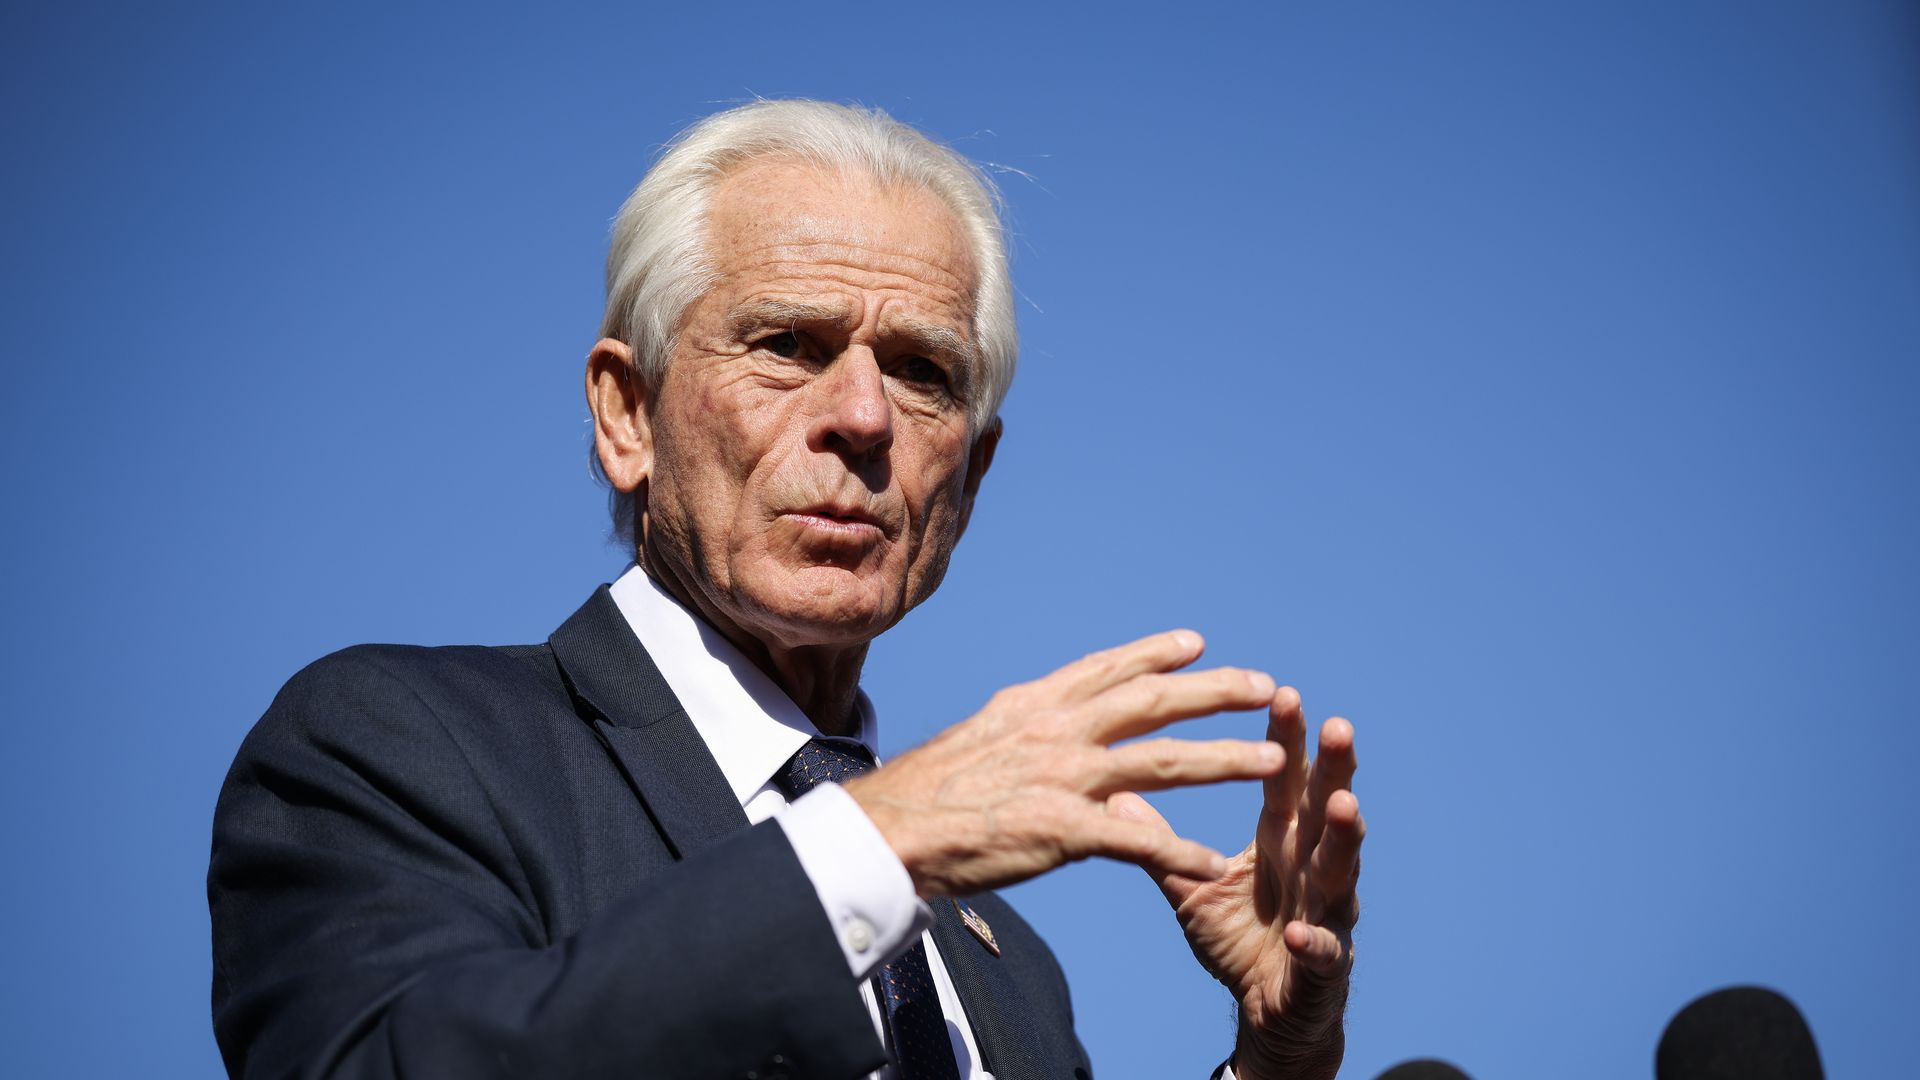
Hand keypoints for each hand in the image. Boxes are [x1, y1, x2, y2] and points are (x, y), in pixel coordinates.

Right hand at [844, 631, 1285, 897]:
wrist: (891, 829)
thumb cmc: (927, 791)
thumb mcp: (981, 735)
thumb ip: (1027, 725)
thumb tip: (1049, 716)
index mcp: (1036, 705)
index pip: (1109, 669)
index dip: (1157, 654)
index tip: (1197, 644)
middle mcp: (1058, 730)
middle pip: (1154, 702)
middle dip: (1216, 692)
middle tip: (1265, 686)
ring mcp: (1064, 778)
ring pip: (1163, 760)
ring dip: (1225, 759)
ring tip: (1273, 761)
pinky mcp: (1063, 830)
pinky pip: (1138, 840)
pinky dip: (1180, 851)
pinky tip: (1214, 863)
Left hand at [1109, 687, 1362, 1079]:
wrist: (1267, 1008)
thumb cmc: (1239, 935)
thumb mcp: (1191, 885)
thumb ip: (1159, 841)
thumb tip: (1115, 792)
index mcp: (1281, 840)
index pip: (1285, 780)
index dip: (1287, 739)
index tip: (1284, 692)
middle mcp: (1310, 865)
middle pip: (1325, 809)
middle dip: (1334, 769)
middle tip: (1337, 725)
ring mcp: (1325, 911)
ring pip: (1340, 870)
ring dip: (1342, 839)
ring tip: (1341, 806)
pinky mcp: (1324, 963)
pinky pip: (1322, 949)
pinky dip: (1314, 940)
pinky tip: (1302, 931)